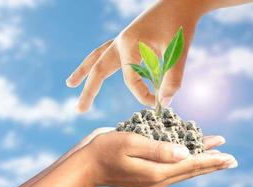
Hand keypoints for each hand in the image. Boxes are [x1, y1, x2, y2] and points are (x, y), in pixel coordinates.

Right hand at [66, 0, 252, 111]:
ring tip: (70, 84)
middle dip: (89, 90)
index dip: (142, 95)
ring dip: (84, 72)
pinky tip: (95, 68)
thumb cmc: (181, 24)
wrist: (182, 2)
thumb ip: (172, 79)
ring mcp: (122, 39)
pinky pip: (107, 52)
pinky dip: (98, 62)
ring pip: (97, 58)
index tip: (156, 104)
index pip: (130, 79)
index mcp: (130, 43)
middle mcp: (121, 41)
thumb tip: (164, 103)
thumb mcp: (178, 52)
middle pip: (99, 68)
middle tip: (79, 110)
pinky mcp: (127, 39)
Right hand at [86, 130, 236, 186]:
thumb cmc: (105, 150)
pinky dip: (185, 161)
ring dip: (201, 161)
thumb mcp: (131, 143)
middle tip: (231, 159)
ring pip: (183, 170)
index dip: (211, 159)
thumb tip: (186, 153)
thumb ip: (159, 150)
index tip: (229, 156)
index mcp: (156, 172)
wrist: (87, 164)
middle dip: (212, 163)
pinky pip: (172, 168)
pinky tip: (190, 155)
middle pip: (191, 169)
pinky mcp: (147, 174)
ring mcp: (152, 178)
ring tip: (217, 155)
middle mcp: (158, 178)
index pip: (191, 165)